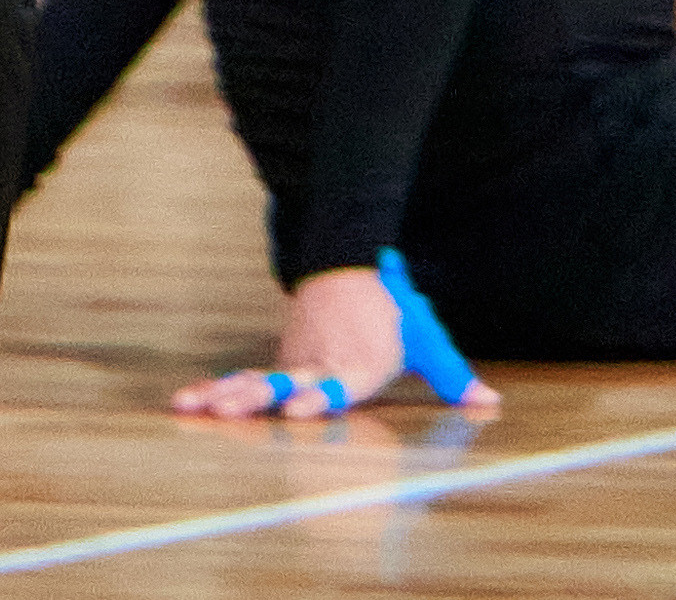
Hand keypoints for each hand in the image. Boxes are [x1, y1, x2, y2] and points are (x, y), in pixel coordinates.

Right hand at [172, 266, 498, 421]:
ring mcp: (294, 361)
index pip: (333, 384)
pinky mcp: (279, 360)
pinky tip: (185, 402)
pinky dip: (213, 387)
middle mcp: (319, 364)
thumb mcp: (424, 336)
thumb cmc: (391, 310)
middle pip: (283, 383)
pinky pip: (243, 377)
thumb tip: (490, 401)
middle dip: (254, 399)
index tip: (296, 410)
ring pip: (255, 380)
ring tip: (193, 409)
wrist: (350, 263)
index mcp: (355, 364)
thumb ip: (452, 374)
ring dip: (223, 395)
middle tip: (227, 411)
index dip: (315, 398)